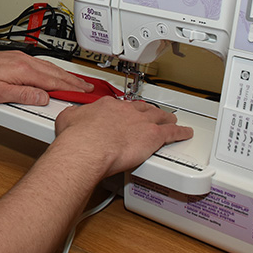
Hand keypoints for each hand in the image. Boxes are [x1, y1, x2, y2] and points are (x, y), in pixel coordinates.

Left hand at [0, 46, 92, 105]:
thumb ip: (23, 96)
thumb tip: (44, 98)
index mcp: (23, 70)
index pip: (54, 81)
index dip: (71, 88)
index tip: (85, 94)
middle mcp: (24, 61)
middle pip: (55, 72)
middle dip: (73, 80)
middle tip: (88, 88)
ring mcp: (19, 58)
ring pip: (48, 67)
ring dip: (64, 74)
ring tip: (76, 81)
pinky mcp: (13, 58)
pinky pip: (39, 64)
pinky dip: (51, 70)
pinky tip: (52, 73)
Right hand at [53, 97, 193, 177]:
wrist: (87, 148)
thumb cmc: (77, 138)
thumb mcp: (67, 119)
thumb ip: (73, 115)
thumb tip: (70, 115)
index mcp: (106, 105)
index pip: (119, 105)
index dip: (123, 111)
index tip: (123, 114)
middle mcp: (126, 111)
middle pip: (142, 108)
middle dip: (147, 111)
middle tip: (150, 115)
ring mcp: (141, 122)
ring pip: (159, 117)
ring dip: (166, 119)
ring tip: (171, 120)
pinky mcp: (153, 136)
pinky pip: (172, 133)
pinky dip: (180, 132)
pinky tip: (185, 133)